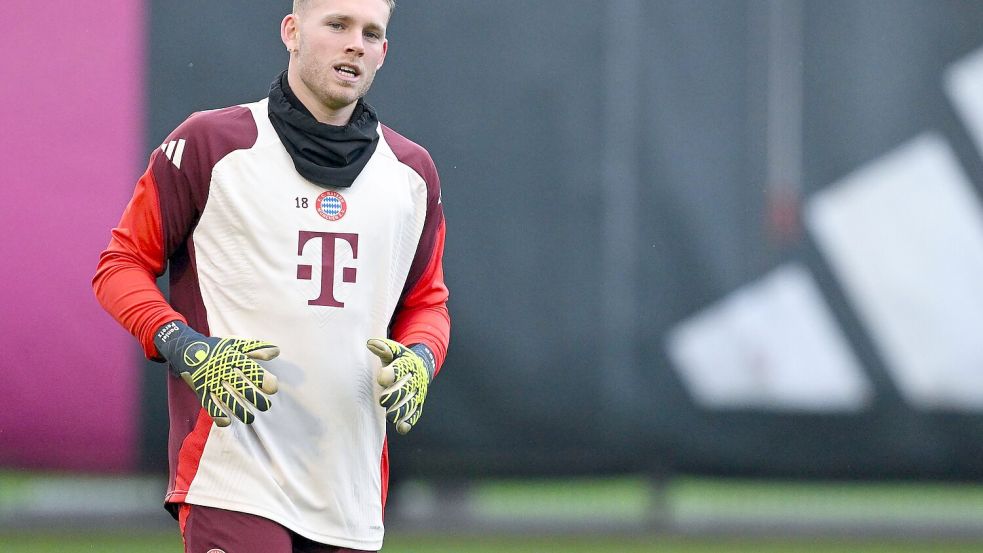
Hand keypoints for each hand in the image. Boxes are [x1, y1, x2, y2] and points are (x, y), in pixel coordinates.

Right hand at [154, 321, 278, 425]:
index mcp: (232, 357)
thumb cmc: (218, 348)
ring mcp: (210, 380)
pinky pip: (208, 404)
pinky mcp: (201, 390)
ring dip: (238, 409)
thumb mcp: (236, 344)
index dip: (261, 379)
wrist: (186, 349)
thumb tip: (277, 351)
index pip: (249, 369)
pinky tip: (227, 421)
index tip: (273, 389)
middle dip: (253, 397)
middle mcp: (221, 369)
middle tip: (265, 406)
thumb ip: (256, 349)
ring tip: (250, 418)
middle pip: (239, 385)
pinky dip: (216, 414)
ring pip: (225, 397)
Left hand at [366, 338, 433, 433]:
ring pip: (411, 403)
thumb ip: (383, 348)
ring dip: (401, 410)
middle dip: (395, 395)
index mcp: (408, 364)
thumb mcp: (394, 352)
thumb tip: (370, 343)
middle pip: (406, 388)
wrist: (422, 368)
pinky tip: (401, 427)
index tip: (381, 378)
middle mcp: (415, 379)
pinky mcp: (418, 405)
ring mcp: (417, 393)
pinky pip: (415, 414)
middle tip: (383, 400)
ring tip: (390, 416)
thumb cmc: (400, 360)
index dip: (392, 373)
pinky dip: (409, 421)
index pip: (401, 368)